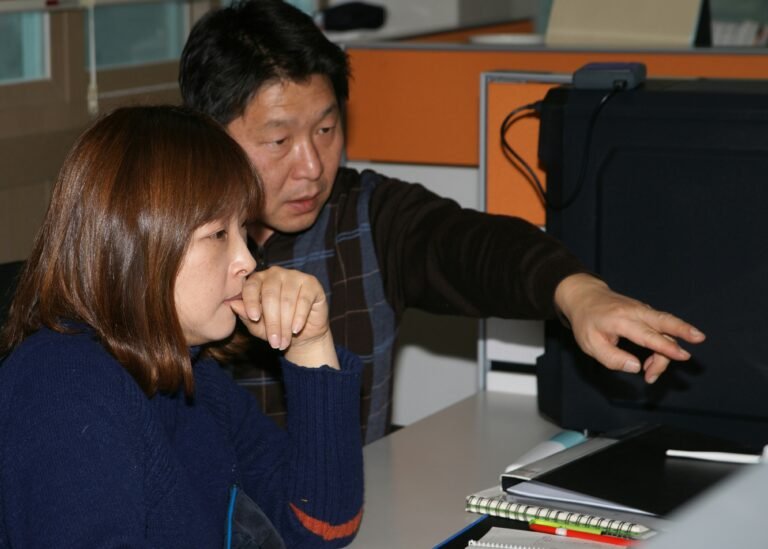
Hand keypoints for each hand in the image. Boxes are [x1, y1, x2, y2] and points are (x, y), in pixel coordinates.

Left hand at [229, 266, 338, 368]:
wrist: (303, 333)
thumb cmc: (276, 327)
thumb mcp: (257, 325)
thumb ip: (245, 315)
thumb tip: (232, 305)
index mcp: (258, 279)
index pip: (251, 286)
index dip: (251, 301)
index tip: (253, 318)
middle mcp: (276, 273)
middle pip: (270, 295)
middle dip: (272, 322)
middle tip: (274, 341)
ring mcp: (295, 276)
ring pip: (287, 300)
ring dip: (286, 324)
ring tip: (284, 342)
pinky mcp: (312, 283)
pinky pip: (304, 300)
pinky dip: (299, 317)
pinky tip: (296, 329)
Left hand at [554, 273, 705, 383]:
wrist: (585, 296)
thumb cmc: (586, 322)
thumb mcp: (590, 345)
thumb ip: (612, 359)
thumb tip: (636, 367)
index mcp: (620, 320)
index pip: (647, 335)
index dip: (665, 347)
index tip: (682, 355)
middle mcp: (635, 312)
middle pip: (665, 321)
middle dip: (684, 330)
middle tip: (700, 338)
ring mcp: (642, 310)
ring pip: (665, 327)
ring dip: (667, 350)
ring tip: (651, 373)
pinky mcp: (646, 313)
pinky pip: (661, 328)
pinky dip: (662, 345)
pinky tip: (652, 360)